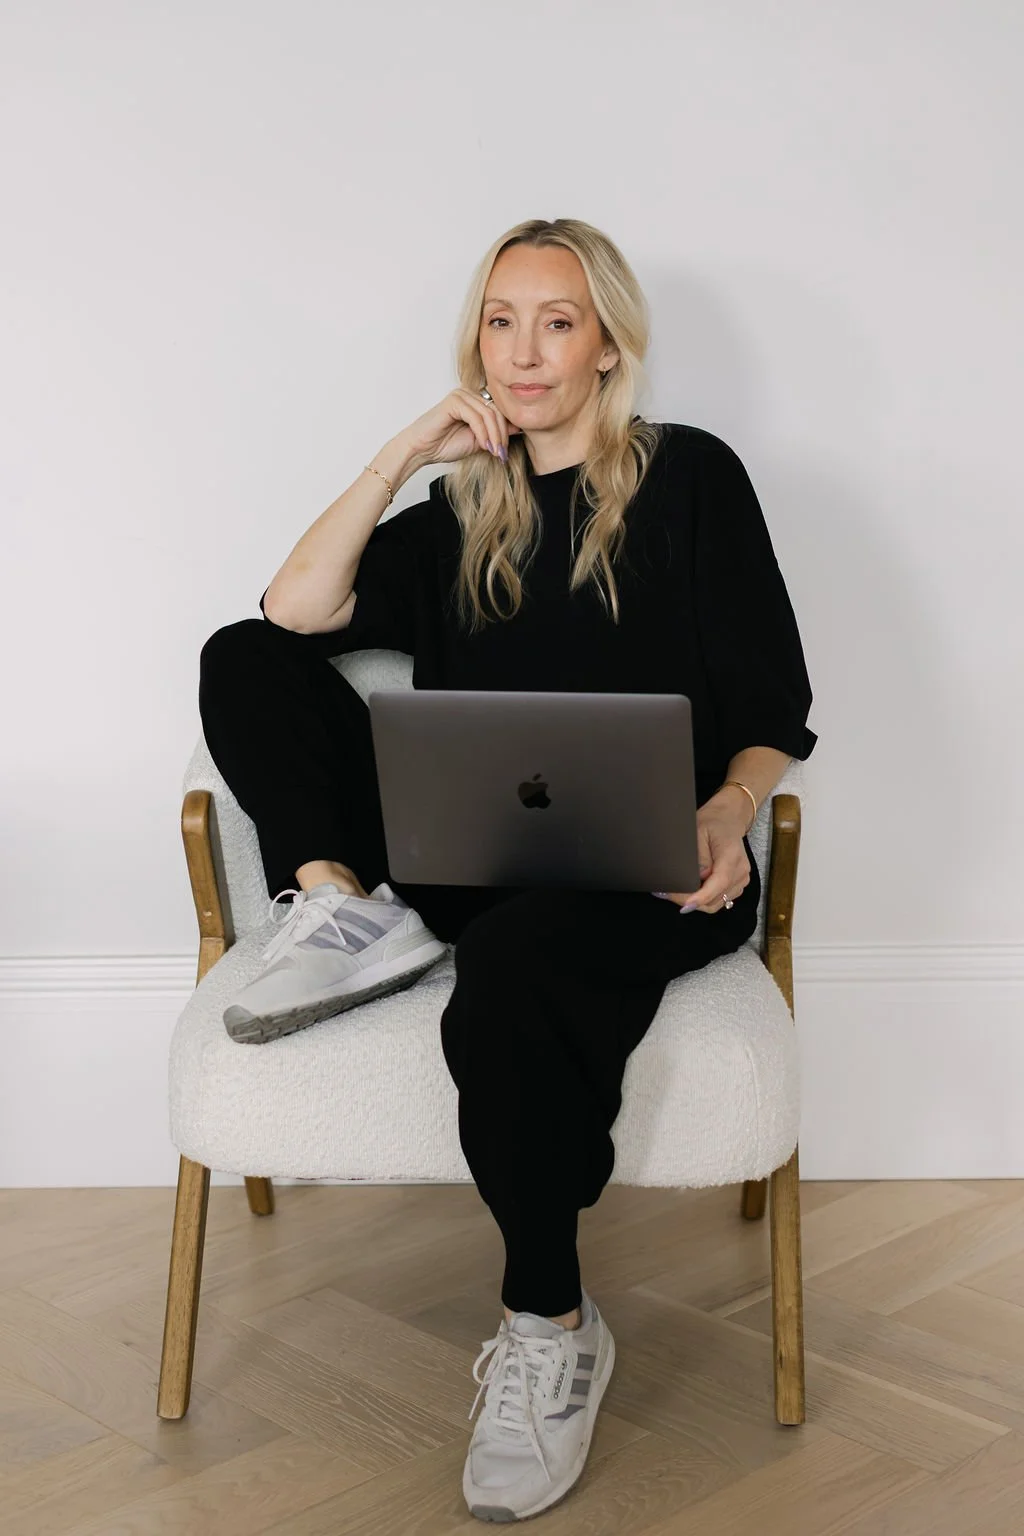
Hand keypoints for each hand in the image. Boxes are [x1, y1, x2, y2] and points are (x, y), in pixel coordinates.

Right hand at [400, 387, 521, 469]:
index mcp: (475, 401)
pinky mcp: (453, 401)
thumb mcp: (480, 441)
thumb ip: (496, 432)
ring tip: (495, 452)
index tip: (506, 451)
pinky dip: (483, 432)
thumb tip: (519, 427)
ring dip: (495, 435)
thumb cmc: (445, 445)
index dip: (507, 430)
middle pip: (497, 411)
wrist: (422, 450)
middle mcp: (469, 394)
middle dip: (502, 434)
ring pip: (489, 414)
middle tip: (502, 453)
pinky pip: (476, 416)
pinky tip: (484, 446)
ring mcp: (461, 395)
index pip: (500, 411)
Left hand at [654, 801, 751, 913]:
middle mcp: (740, 871)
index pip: (719, 882)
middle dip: (691, 902)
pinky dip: (704, 900)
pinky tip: (690, 892)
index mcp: (731, 855)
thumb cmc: (713, 823)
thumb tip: (698, 878)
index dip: (702, 896)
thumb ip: (699, 857)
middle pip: (716, 898)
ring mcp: (741, 879)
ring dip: (697, 903)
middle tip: (668, 894)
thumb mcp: (699, 832)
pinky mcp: (737, 884)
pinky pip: (720, 900)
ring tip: (675, 893)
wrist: (727, 820)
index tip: (685, 905)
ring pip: (717, 903)